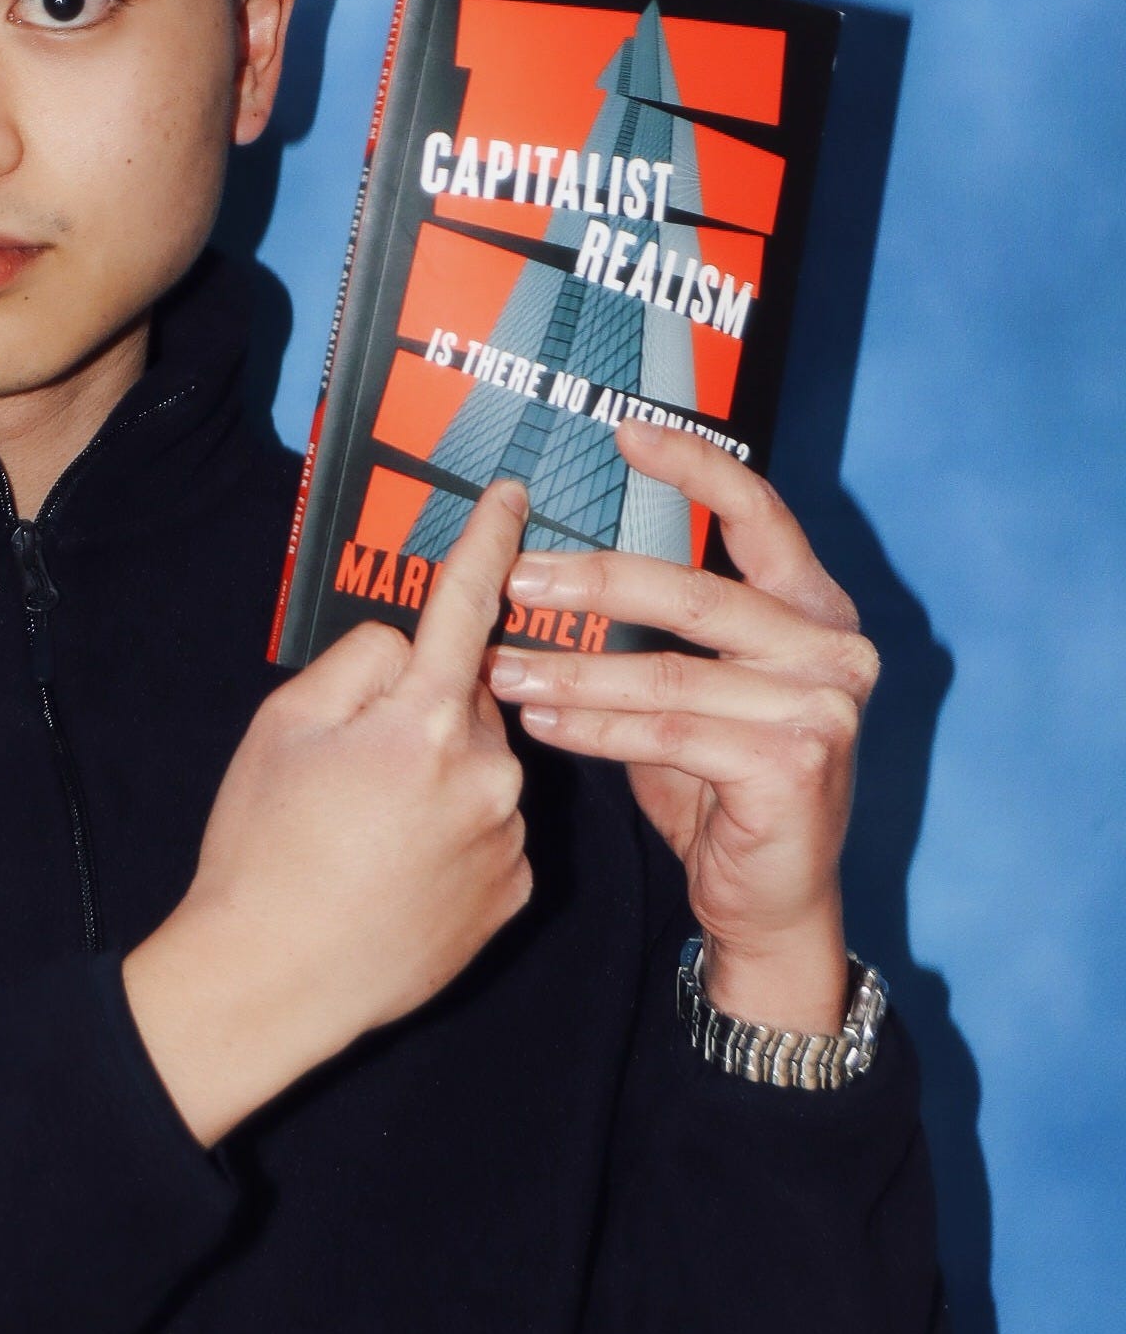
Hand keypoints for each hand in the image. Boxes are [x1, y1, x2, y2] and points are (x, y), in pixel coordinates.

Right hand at [124, 480, 532, 1144]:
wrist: (270, 983)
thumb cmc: (264, 849)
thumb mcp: (283, 726)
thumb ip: (356, 663)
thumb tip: (404, 648)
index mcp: (422, 720)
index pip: (466, 606)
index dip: (487, 543)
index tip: (512, 496)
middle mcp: (488, 772)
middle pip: (467, 697)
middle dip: (422, 708)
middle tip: (349, 766)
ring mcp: (509, 838)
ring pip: (480, 766)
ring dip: (439, 775)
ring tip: (364, 833)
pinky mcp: (514, 892)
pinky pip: (489, 829)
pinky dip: (453, 833)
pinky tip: (395, 871)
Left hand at [487, 417, 877, 1033]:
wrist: (769, 901)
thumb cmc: (719, 783)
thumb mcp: (694, 689)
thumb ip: (660, 630)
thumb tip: (555, 563)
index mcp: (815, 609)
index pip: (761, 515)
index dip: (695, 468)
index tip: (623, 433)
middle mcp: (834, 649)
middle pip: (695, 594)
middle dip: (594, 582)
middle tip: (515, 578)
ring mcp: (823, 708)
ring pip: (668, 674)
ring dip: (573, 669)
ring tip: (500, 667)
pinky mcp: (796, 766)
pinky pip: (669, 734)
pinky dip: (595, 727)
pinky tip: (541, 721)